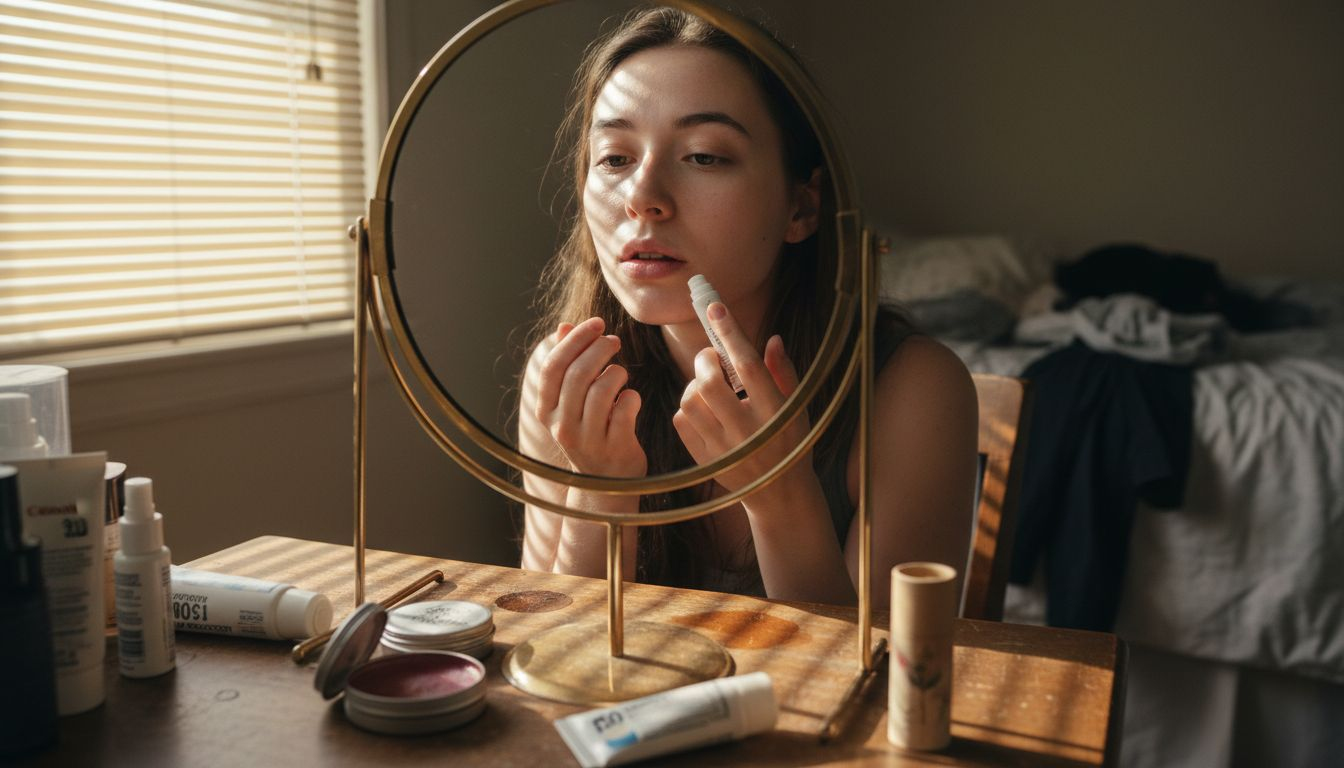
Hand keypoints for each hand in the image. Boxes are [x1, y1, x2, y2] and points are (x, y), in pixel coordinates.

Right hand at [530, 317, 645, 477]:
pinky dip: (631, 396)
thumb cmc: (590, 432)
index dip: (575, 339)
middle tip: (614, 341)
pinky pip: (625, 409)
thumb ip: (568, 364)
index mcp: (546, 411)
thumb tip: (563, 326)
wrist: (604, 486)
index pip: (553, 366)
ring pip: (601, 390)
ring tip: (620, 374)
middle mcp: (562, 427)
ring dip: (616, 373)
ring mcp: (588, 440)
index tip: (596, 323)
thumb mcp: (571, 402)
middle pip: (578, 374)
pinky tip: (630, 399)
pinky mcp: (615, 449)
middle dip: (600, 348)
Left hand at [672, 302, 810, 495]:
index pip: (748, 366)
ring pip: (690, 401)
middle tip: (712, 358)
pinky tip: (705, 409)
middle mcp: (749, 432)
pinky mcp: (705, 461)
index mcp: (775, 413)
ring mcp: (724, 449)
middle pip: (710, 383)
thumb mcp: (796, 407)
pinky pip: (681, 421)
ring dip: (694, 384)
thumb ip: (784, 373)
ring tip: (709, 385)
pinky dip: (687, 407)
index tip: (715, 308)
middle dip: (705, 361)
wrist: (779, 493)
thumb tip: (772, 338)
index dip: (729, 334)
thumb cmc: (790, 439)